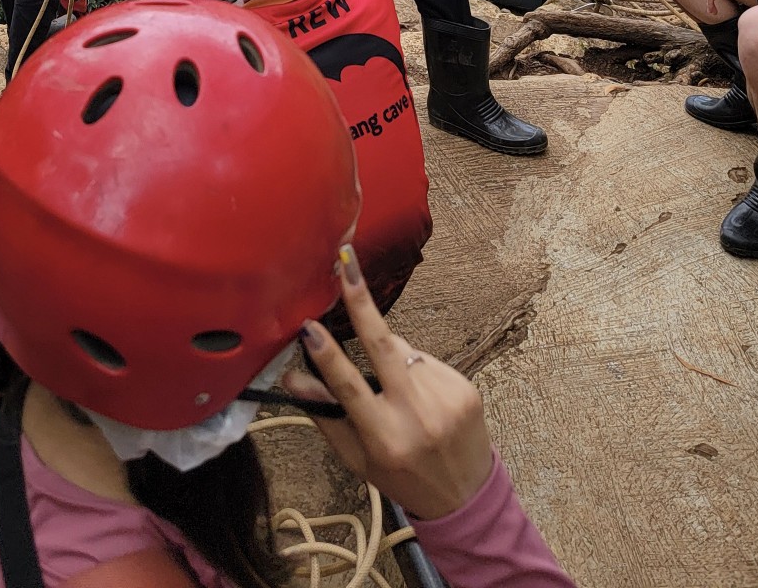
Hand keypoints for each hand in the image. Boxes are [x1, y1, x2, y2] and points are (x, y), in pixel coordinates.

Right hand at [283, 245, 493, 522]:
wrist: (468, 497)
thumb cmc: (403, 478)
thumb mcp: (358, 459)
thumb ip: (326, 416)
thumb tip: (290, 375)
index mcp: (385, 439)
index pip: (350, 388)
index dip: (327, 356)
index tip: (308, 326)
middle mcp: (417, 416)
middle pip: (384, 346)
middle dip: (361, 300)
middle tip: (345, 261)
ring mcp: (445, 399)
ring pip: (402, 350)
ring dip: (388, 353)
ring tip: (395, 389)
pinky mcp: (465, 388)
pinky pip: (425, 360)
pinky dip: (413, 368)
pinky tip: (420, 394)